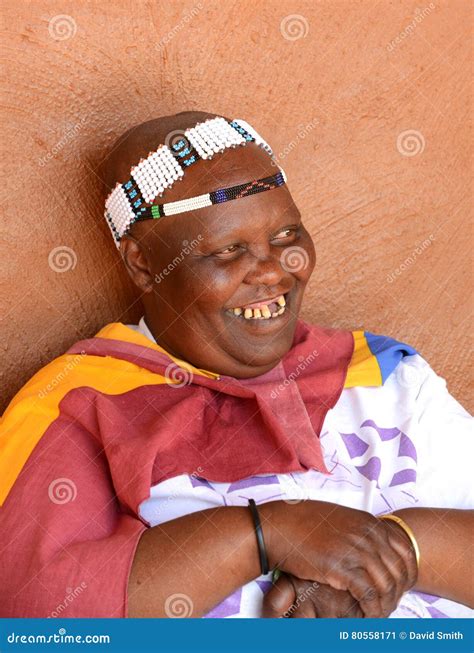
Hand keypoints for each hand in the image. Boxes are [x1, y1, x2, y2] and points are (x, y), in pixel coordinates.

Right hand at [259, 500, 417, 617]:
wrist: (279, 527)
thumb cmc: (302, 522)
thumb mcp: (339, 518)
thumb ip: (359, 530)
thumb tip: (371, 544)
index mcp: (369, 522)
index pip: (405, 550)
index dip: (407, 572)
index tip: (402, 586)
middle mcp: (367, 535)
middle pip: (399, 570)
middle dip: (399, 591)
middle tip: (391, 604)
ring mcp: (356, 550)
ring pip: (386, 584)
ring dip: (386, 603)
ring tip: (380, 613)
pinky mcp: (342, 568)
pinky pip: (369, 595)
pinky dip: (373, 610)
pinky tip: (369, 617)